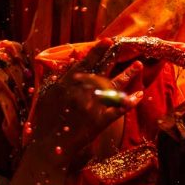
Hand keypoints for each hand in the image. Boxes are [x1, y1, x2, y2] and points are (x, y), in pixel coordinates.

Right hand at [26, 43, 143, 170]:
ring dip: (128, 74)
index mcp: (68, 83)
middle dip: (114, 58)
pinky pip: (120, 108)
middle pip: (103, 70)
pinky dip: (130, 101)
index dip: (98, 51)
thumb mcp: (47, 94)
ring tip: (139, 64)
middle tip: (124, 46)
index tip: (107, 40)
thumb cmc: (45, 119)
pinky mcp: (102, 119)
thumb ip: (58, 77)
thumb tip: (71, 62)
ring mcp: (94, 105)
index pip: (86, 62)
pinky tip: (139, 94)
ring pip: (114, 86)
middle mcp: (83, 91)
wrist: (50, 144)